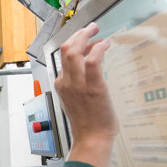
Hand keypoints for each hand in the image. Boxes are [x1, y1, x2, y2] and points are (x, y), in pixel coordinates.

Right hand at [55, 22, 116, 166]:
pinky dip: (99, 48)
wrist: (92, 138)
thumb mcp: (76, 102)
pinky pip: (92, 60)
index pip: (63, 57)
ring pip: (75, 50)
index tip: (86, 40)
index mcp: (61, 85)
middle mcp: (66, 82)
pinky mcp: (93, 86)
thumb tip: (89, 71)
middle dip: (78, 34)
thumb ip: (78, 86)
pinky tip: (105, 46)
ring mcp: (78, 84)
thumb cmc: (88, 123)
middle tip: (90, 28)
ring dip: (87, 36)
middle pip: (66, 49)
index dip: (75, 44)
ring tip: (98, 32)